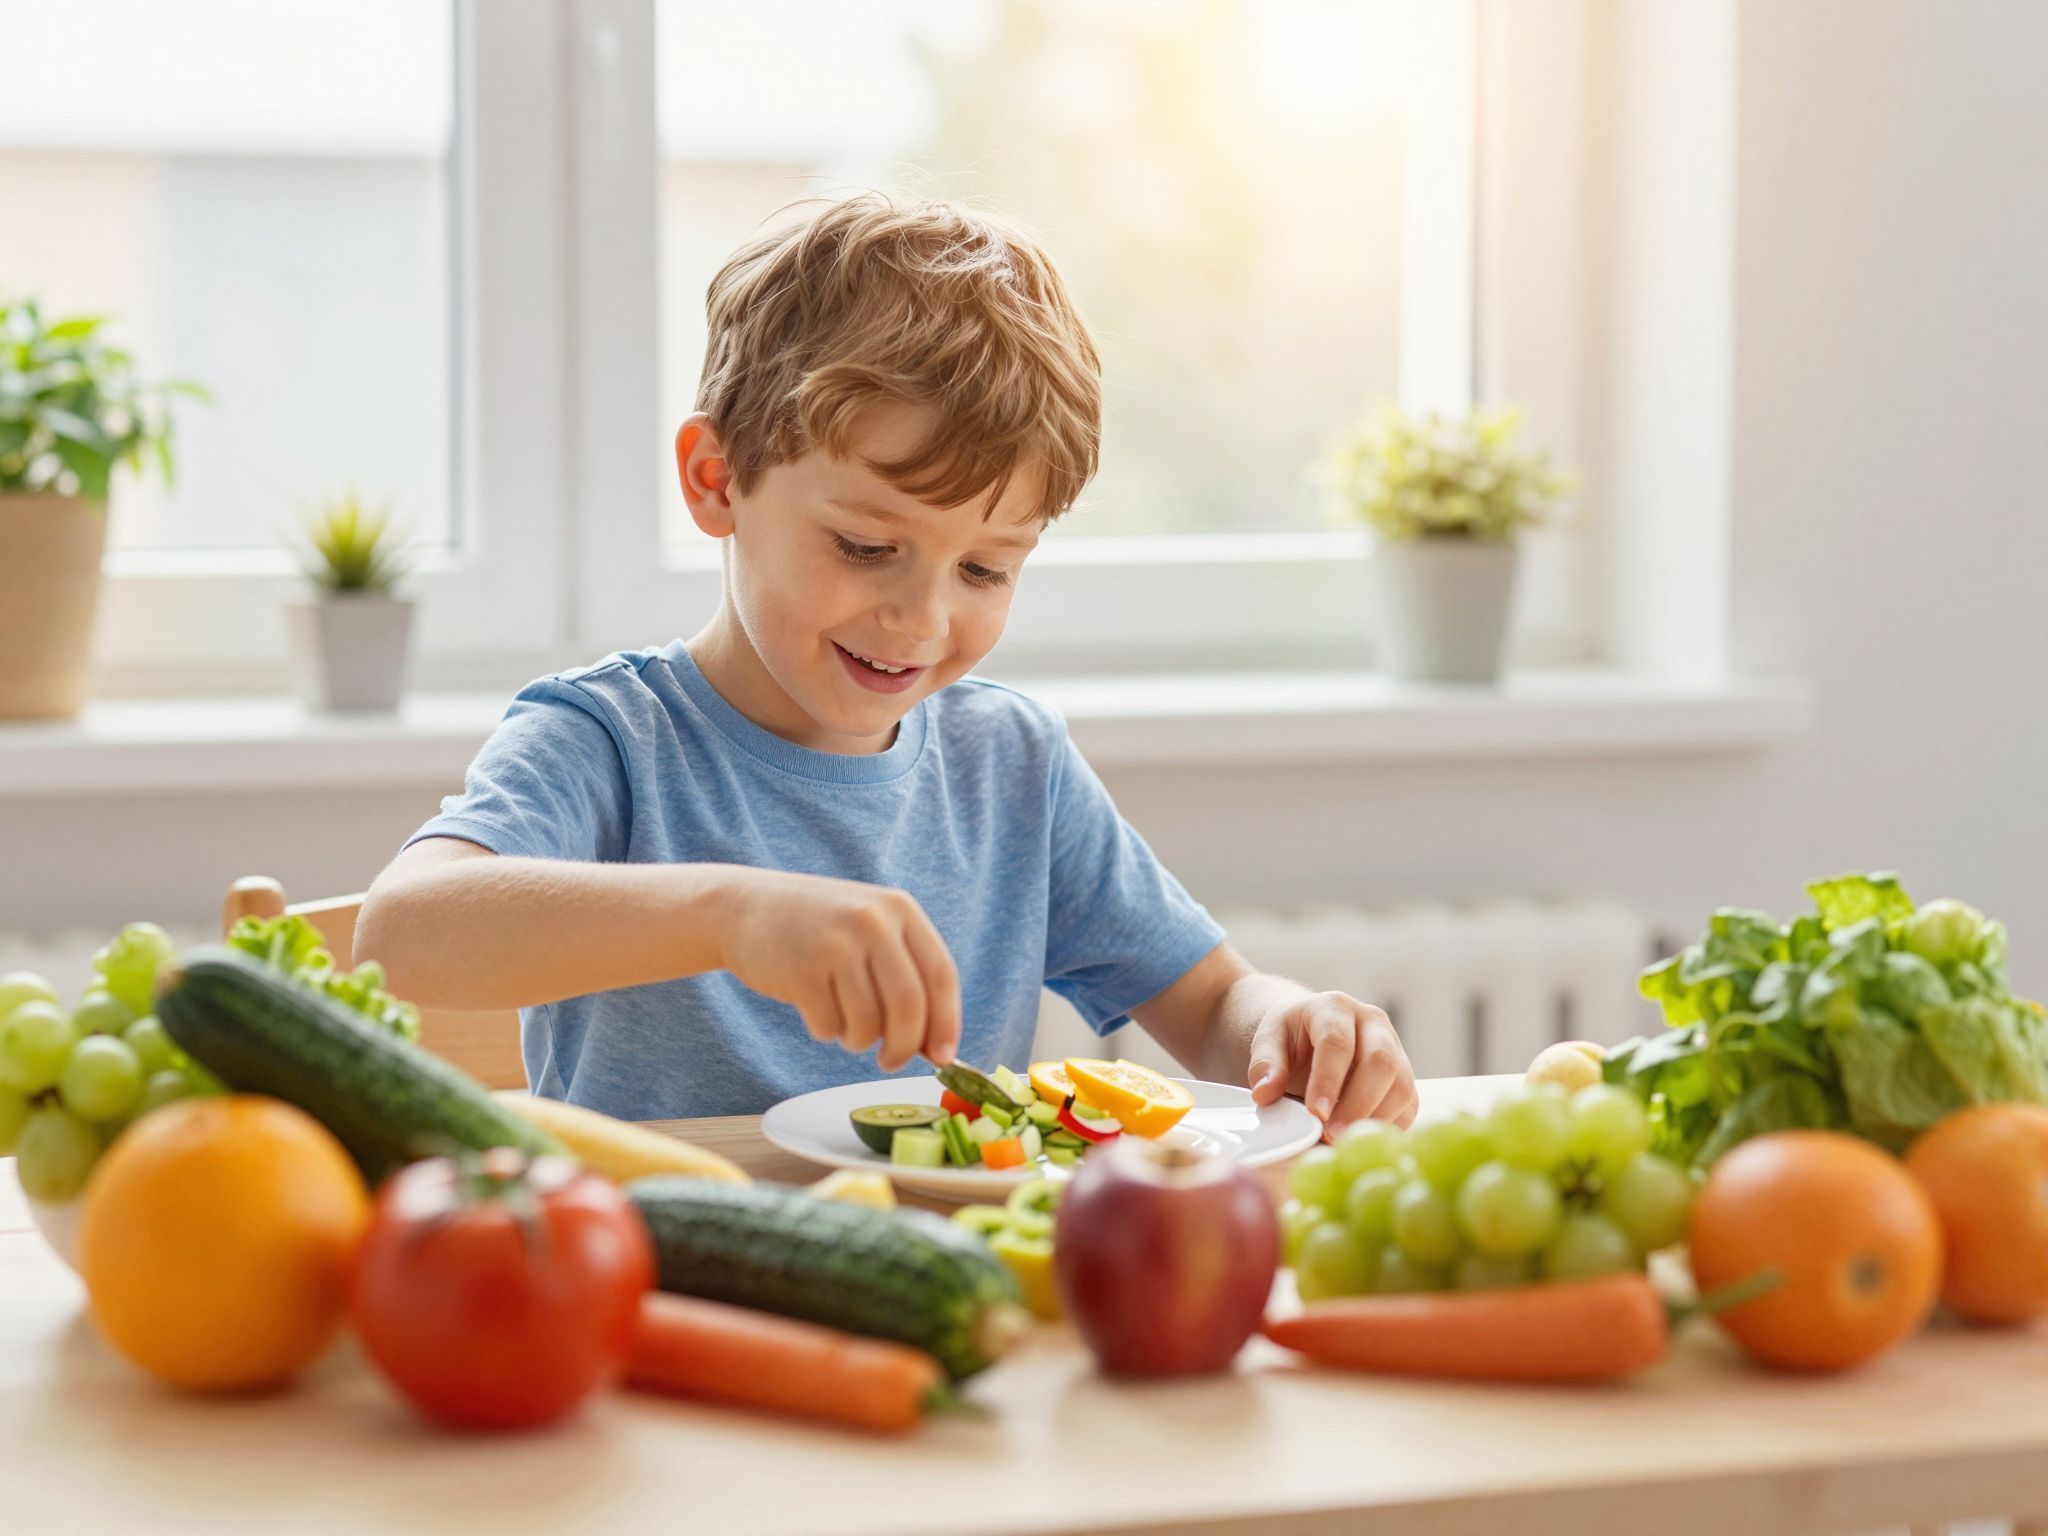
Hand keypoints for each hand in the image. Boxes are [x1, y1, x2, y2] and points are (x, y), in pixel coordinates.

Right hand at [716, 870, 961, 1071]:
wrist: (745, 907)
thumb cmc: (818, 930)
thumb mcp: (870, 928)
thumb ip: (906, 975)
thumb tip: (937, 1049)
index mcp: (899, 909)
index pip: (940, 975)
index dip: (946, 1023)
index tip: (943, 1058)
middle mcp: (871, 921)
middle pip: (909, 1005)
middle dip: (904, 1046)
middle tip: (890, 1061)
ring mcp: (835, 944)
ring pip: (868, 1023)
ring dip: (858, 1039)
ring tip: (843, 1020)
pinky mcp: (800, 970)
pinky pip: (829, 1026)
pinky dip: (826, 1031)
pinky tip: (813, 1007)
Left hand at [1246, 991, 1414, 1140]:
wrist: (1312, 1032)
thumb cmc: (1291, 1037)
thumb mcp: (1269, 1039)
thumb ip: (1264, 1063)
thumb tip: (1265, 1093)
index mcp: (1335, 1008)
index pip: (1337, 1042)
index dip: (1328, 1079)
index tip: (1316, 1113)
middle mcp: (1373, 1024)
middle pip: (1381, 1062)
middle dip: (1358, 1103)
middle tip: (1332, 1135)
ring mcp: (1395, 1049)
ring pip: (1402, 1085)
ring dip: (1375, 1119)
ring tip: (1344, 1142)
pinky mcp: (1404, 1077)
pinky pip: (1408, 1106)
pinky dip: (1388, 1127)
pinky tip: (1361, 1140)